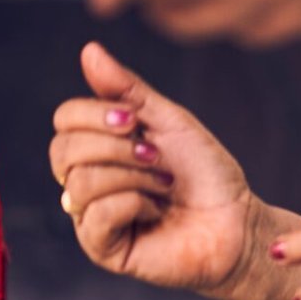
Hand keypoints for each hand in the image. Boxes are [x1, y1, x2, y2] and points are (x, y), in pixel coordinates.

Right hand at [50, 42, 257, 294]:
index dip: (94, 114)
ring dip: (132, 177)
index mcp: (98, 147)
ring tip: (164, 184)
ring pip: (79, 184)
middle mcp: (87, 181)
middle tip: (155, 157)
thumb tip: (89, 50)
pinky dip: (131, 204)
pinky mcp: (103, 249)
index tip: (134, 120)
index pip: (64, 119)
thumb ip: (128, 90)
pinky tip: (154, 211)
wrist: (237, 222)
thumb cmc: (206, 174)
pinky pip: (95, 216)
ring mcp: (92, 216)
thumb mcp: (169, 121)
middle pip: (62, 150)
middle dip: (114, 147)